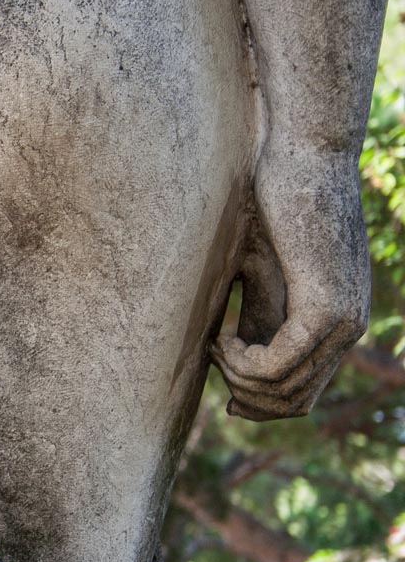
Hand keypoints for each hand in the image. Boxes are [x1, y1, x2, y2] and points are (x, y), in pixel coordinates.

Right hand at [210, 140, 369, 420]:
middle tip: (212, 358)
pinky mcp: (324, 308)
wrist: (304, 157)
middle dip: (244, 395)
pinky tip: (221, 336)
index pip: (303, 395)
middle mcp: (349, 328)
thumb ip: (261, 314)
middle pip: (294, 404)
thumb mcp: (265, 271)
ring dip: (238, 377)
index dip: (256, 401)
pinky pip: (278, 365)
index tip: (219, 377)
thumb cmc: (278, 201)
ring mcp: (342, 321)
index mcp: (339, 320)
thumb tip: (239, 357)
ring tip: (214, 343)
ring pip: (284, 389)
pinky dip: (241, 361)